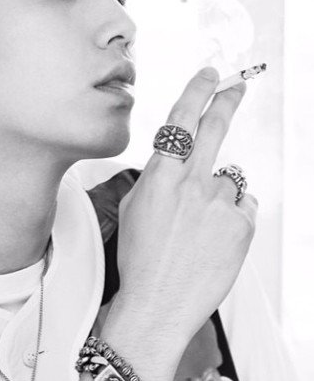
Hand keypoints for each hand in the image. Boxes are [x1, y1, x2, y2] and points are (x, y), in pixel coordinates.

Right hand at [112, 67, 257, 342]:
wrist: (157, 305)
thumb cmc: (140, 260)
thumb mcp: (136, 208)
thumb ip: (158, 177)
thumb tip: (178, 161)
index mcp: (161, 176)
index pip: (182, 120)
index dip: (198, 91)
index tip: (209, 75)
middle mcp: (192, 183)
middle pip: (215, 128)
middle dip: (227, 100)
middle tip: (237, 87)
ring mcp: (220, 204)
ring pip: (229, 179)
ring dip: (219, 194)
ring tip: (200, 228)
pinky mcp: (242, 226)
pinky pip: (243, 205)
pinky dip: (233, 215)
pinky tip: (215, 238)